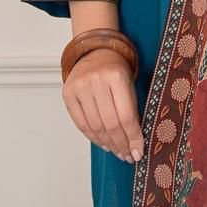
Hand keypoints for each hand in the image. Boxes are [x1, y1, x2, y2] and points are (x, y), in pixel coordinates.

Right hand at [62, 47, 144, 163]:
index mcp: (116, 76)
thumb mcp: (129, 83)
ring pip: (95, 127)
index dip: (133, 138)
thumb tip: (136, 142)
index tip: (139, 152)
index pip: (126, 116)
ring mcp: (80, 87)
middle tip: (128, 155)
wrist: (95, 51)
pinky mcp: (68, 93)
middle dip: (121, 144)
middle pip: (110, 124)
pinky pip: (81, 123)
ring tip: (118, 152)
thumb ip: (132, 109)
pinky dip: (93, 138)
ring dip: (108, 144)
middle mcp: (96, 81)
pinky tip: (104, 144)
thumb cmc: (116, 69)